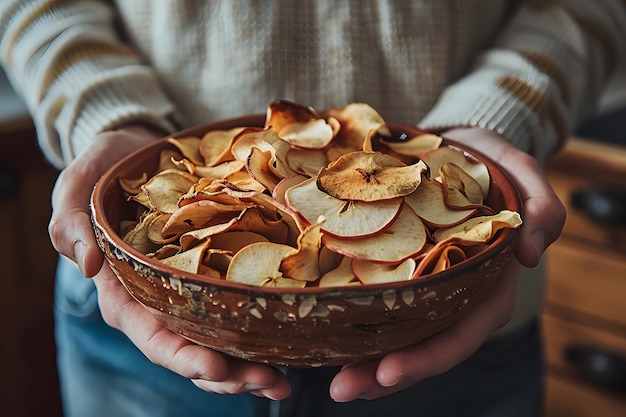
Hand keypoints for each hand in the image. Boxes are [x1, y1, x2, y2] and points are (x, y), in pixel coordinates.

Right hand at [48, 125, 291, 399]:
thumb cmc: (102, 173)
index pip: (152, 337)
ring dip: (250, 365)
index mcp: (123, 293)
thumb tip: (86, 265)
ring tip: (283, 381)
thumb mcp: (75, 190)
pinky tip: (290, 340)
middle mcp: (159, 302)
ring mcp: (189, 291)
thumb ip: (69, 224)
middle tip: (271, 382)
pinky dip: (260, 327)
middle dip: (230, 374)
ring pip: (219, 340)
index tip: (216, 367)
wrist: (136, 152)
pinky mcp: (214, 273)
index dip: (182, 357)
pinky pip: (235, 307)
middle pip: (193, 351)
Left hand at [328, 127, 565, 400]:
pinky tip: (324, 336)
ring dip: (364, 364)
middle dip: (384, 374)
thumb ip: (540, 207)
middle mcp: (455, 295)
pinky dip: (354, 325)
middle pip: (423, 346)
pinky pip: (379, 306)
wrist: (456, 147)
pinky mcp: (399, 271)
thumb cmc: (489, 162)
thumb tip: (531, 254)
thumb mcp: (521, 172)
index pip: (462, 332)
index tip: (388, 371)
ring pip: (398, 337)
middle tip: (342, 388)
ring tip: (327, 379)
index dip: (428, 357)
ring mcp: (425, 287)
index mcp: (487, 283)